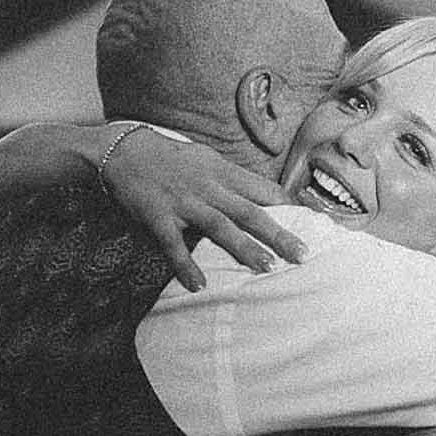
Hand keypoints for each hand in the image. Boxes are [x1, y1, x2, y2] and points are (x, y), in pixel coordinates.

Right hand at [102, 129, 307, 289]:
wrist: (123, 150)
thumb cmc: (170, 159)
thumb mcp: (206, 160)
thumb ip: (233, 180)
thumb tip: (265, 198)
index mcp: (221, 172)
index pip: (261, 190)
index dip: (287, 207)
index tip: (311, 224)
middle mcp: (207, 187)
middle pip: (249, 211)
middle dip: (277, 233)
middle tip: (301, 254)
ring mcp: (183, 202)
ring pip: (219, 226)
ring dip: (243, 248)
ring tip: (266, 267)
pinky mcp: (158, 217)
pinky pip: (173, 245)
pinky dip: (186, 265)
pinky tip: (199, 284)